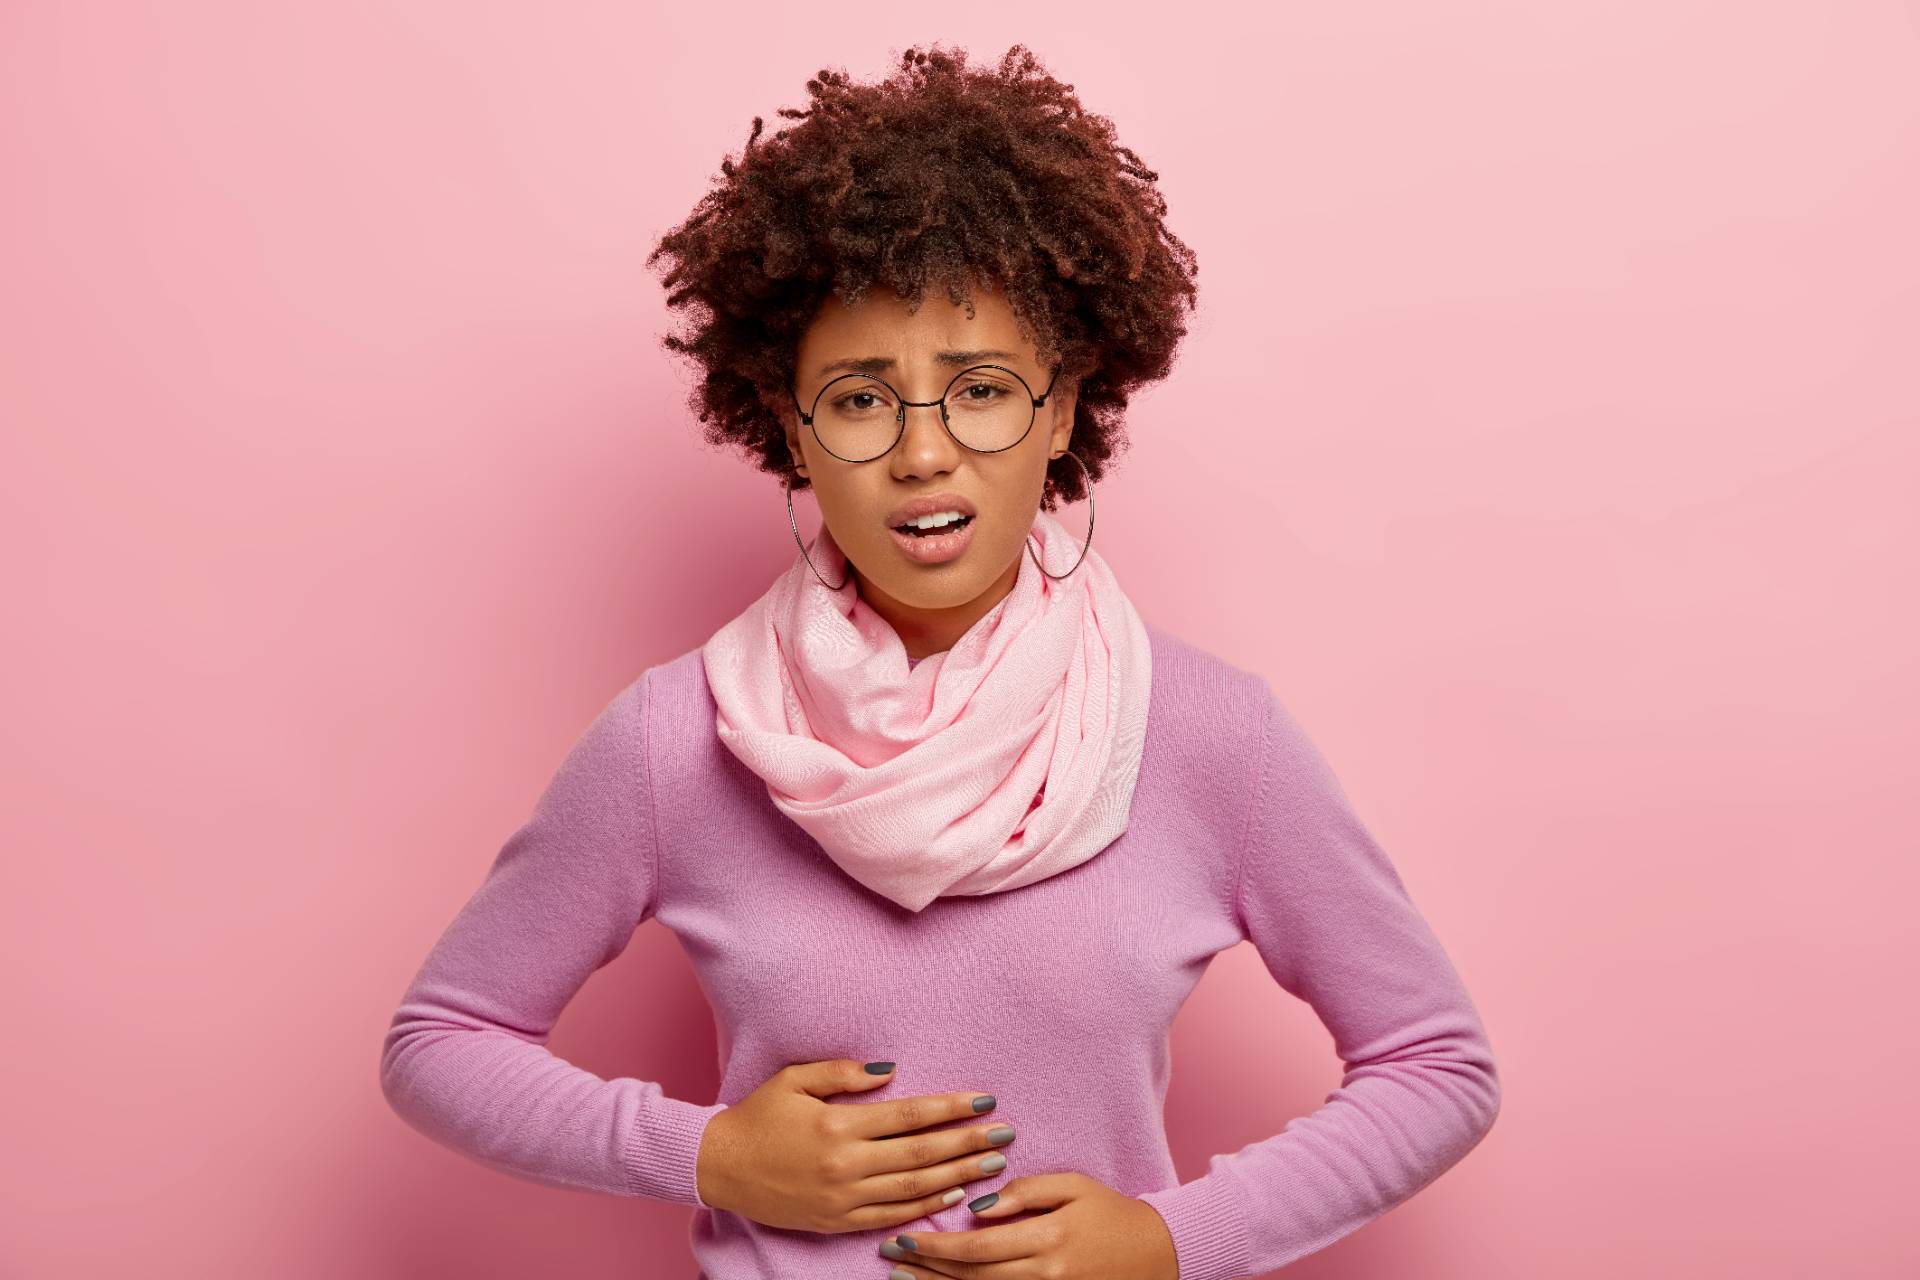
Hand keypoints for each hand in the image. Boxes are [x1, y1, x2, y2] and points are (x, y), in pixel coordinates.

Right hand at [695, 1058, 1014, 1234]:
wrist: (720, 1167)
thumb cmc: (758, 1116)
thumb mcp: (794, 1080)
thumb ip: (843, 1073)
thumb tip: (891, 1071)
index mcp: (837, 1125)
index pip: (909, 1116)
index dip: (950, 1108)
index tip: (983, 1100)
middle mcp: (845, 1165)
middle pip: (921, 1154)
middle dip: (967, 1143)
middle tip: (1005, 1134)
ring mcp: (842, 1198)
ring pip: (913, 1188)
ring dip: (958, 1176)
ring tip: (992, 1164)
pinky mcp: (837, 1221)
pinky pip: (891, 1216)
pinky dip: (925, 1207)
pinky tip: (953, 1195)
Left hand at [879, 1171, 1178, 1279]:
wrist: (1156, 1253)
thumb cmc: (1110, 1212)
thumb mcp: (1073, 1187)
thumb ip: (1025, 1192)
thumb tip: (978, 1208)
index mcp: (1047, 1238)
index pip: (979, 1248)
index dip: (937, 1247)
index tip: (903, 1238)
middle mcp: (1045, 1274)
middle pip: (972, 1278)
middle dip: (927, 1269)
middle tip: (890, 1257)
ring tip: (902, 1278)